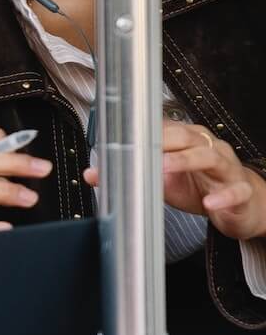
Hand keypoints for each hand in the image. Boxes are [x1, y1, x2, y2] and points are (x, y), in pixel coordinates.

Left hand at [83, 122, 265, 241]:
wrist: (241, 205)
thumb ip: (132, 175)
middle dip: (162, 141)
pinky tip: (209, 202)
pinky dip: (222, 197)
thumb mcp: (163, 181)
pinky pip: (235, 191)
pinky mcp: (241, 191)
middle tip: (139, 151)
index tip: (122, 135)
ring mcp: (227, 168)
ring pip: (210, 157)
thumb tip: (93, 174)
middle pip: (187, 137)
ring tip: (164, 167)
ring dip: (185, 161)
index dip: (144, 132)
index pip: (165, 129)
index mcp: (189, 141)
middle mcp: (209, 148)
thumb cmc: (201, 186)